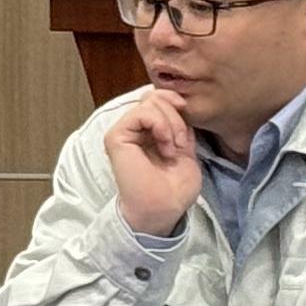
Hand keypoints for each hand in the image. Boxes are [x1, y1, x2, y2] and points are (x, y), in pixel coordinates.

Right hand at [105, 87, 204, 239]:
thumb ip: (180, 127)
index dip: (175, 103)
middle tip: (182, 143)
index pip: (158, 100)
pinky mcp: (117, 136)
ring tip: (173, 147)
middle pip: (153, 97)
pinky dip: (159, 124)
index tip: (188, 123)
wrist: (164, 208)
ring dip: (170, 123)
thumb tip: (179, 104)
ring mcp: (124, 132)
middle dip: (175, 115)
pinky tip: (165, 145)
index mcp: (149, 132)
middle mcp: (134, 129)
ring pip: (148, 102)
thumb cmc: (174, 189)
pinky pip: (140, 113)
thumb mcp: (186, 150)